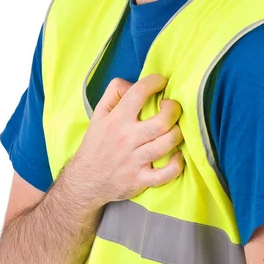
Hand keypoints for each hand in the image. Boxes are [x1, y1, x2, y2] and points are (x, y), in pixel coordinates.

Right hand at [71, 74, 184, 204]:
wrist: (85, 181)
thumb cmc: (96, 145)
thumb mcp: (98, 115)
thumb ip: (113, 93)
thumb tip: (133, 83)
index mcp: (116, 120)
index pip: (138, 93)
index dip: (155, 82)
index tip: (161, 82)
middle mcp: (126, 139)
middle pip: (162, 121)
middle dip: (174, 110)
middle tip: (172, 108)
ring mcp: (135, 161)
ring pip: (168, 143)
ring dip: (178, 134)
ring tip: (175, 130)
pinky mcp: (140, 180)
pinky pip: (166, 173)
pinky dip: (177, 164)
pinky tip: (178, 155)